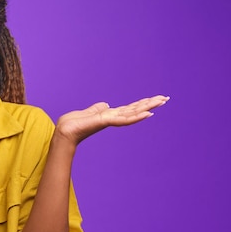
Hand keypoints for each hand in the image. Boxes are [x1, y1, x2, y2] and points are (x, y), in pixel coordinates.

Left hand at [55, 95, 169, 145]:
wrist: (64, 132)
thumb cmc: (73, 124)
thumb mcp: (89, 112)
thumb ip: (98, 108)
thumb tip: (106, 105)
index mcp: (110, 115)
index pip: (130, 108)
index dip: (142, 103)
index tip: (155, 99)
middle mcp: (113, 118)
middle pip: (135, 109)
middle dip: (150, 103)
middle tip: (166, 98)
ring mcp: (111, 120)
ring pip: (133, 113)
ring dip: (148, 107)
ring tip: (161, 101)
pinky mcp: (106, 121)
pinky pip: (124, 119)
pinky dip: (136, 116)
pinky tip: (148, 113)